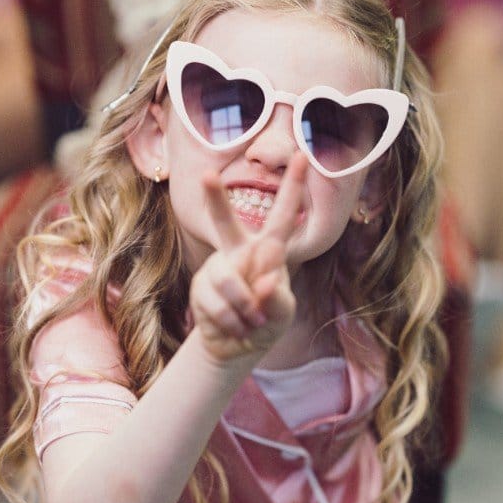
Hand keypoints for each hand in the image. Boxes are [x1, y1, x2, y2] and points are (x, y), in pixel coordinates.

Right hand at [189, 153, 307, 363]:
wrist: (238, 346)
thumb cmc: (268, 320)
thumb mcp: (283, 312)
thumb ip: (277, 298)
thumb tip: (263, 281)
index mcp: (268, 251)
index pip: (283, 215)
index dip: (292, 186)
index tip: (300, 157)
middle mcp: (239, 252)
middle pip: (225, 222)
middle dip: (215, 199)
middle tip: (206, 175)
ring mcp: (218, 269)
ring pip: (228, 280)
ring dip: (245, 309)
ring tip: (253, 322)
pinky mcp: (201, 287)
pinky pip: (217, 304)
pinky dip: (232, 322)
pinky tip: (237, 328)